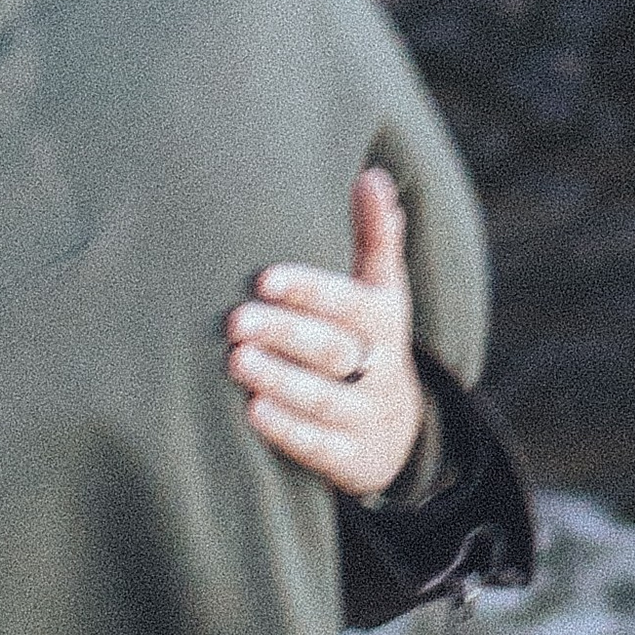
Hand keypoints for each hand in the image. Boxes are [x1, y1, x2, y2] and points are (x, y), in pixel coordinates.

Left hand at [225, 165, 428, 499]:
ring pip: (326, 398)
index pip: (351, 302)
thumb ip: (375, 238)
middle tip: (235, 319)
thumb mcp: (382, 294)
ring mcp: (367, 416)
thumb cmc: (369, 343)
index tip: (266, 278)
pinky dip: (289, 430)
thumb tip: (371, 175)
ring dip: (282, 379)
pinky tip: (252, 412)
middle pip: (335, 350)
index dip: (311, 290)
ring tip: (237, 361)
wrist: (399, 433)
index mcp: (384, 322)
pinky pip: (322, 448)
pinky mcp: (352, 460)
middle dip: (285, 334)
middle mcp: (380, 369)